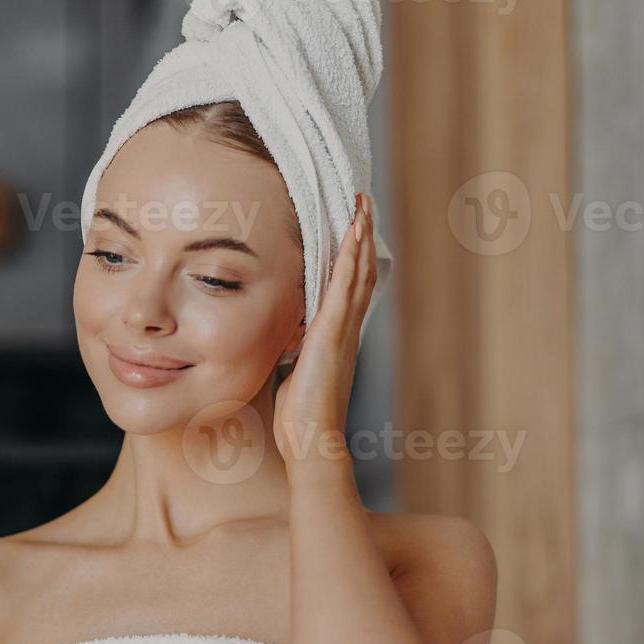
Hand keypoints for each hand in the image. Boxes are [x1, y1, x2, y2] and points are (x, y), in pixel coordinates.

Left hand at [272, 193, 377, 477]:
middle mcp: (345, 329)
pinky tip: (353, 232)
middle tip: (363, 201)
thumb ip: (292, 355)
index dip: (350, 254)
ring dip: (360, 236)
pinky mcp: (332, 334)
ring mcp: (342, 330)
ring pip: (356, 272)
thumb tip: (280, 345)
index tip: (351, 224)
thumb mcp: (292, 375)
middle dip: (361, 235)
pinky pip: (343, 287)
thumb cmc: (299, 418)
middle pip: (358, 271)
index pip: (344, 286)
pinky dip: (350, 258)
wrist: (310, 442)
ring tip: (361, 204)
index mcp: (334, 336)